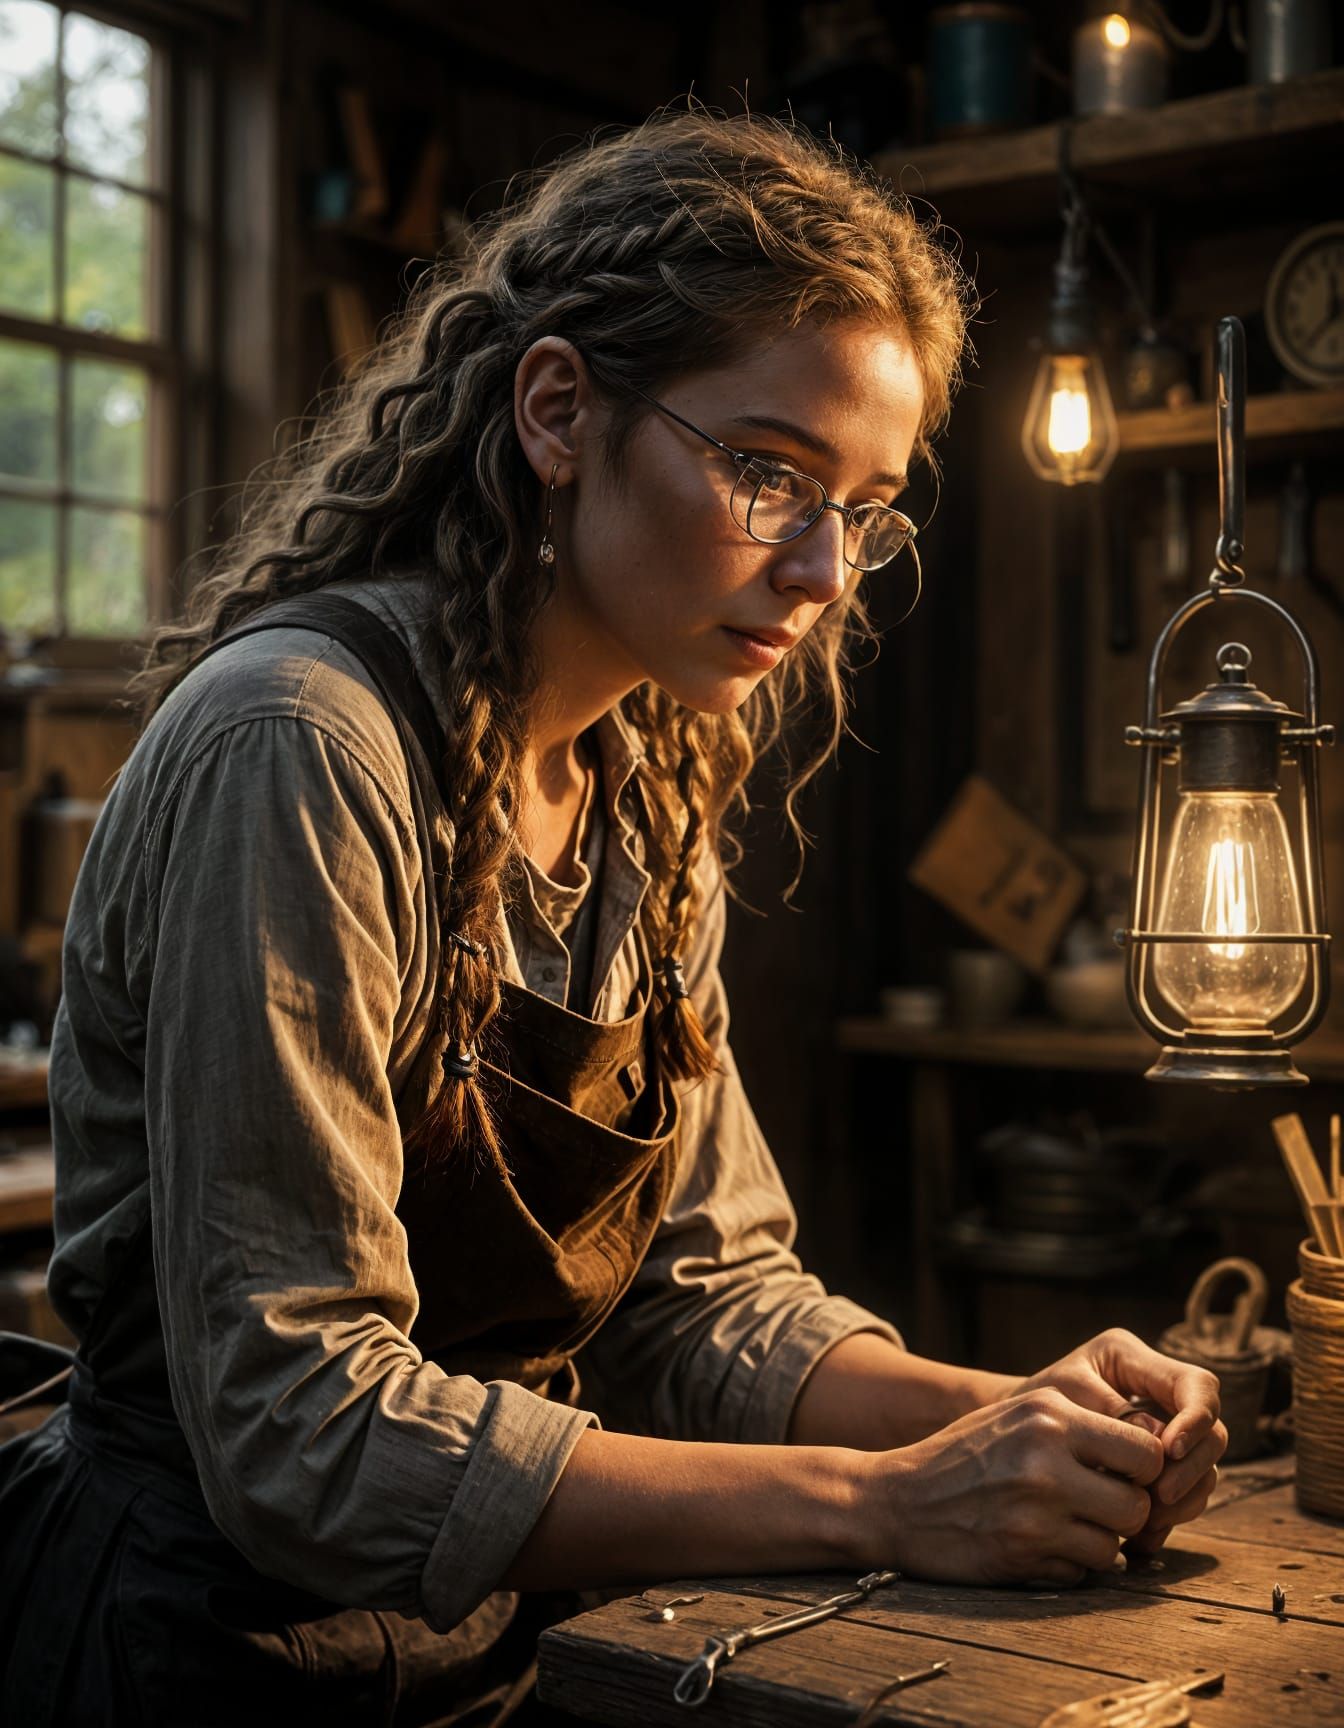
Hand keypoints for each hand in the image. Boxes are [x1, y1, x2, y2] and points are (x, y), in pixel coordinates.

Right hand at [864, 1386, 1163, 1586]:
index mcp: (1049, 1413)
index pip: (1146, 1449)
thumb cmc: (964, 1457)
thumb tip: (1156, 1457)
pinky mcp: (1023, 1554)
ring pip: (1116, 1544)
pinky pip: (1082, 1572)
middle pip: (1139, 1503)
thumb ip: (1079, 1430)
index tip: (1123, 1479)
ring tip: (1063, 1528)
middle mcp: (1046, 1457)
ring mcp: (1035, 1509)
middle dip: (1127, 1515)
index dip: (1144, 1472)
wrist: (895, 1499)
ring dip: (1098, 1544)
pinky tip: (1036, 1546)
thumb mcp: (1018, 1419)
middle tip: (1099, 1511)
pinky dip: (1069, 1566)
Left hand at [1012, 1328, 1226, 1551]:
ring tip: (1144, 1525)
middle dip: (1191, 1469)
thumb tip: (1161, 1448)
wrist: (1006, 1437)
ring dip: (1183, 1501)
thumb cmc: (1026, 1408)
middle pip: (1213, 1433)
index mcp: (1135, 1361)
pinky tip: (1140, 1541)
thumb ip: (1109, 1414)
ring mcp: (1164, 1433)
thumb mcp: (1060, 1399)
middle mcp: (1158, 1393)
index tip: (1167, 1450)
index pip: (1198, 1386)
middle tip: (1158, 1498)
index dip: (1195, 1420)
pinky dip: (1168, 1520)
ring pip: (1204, 1471)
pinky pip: (1184, 1497)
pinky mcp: (1159, 1470)